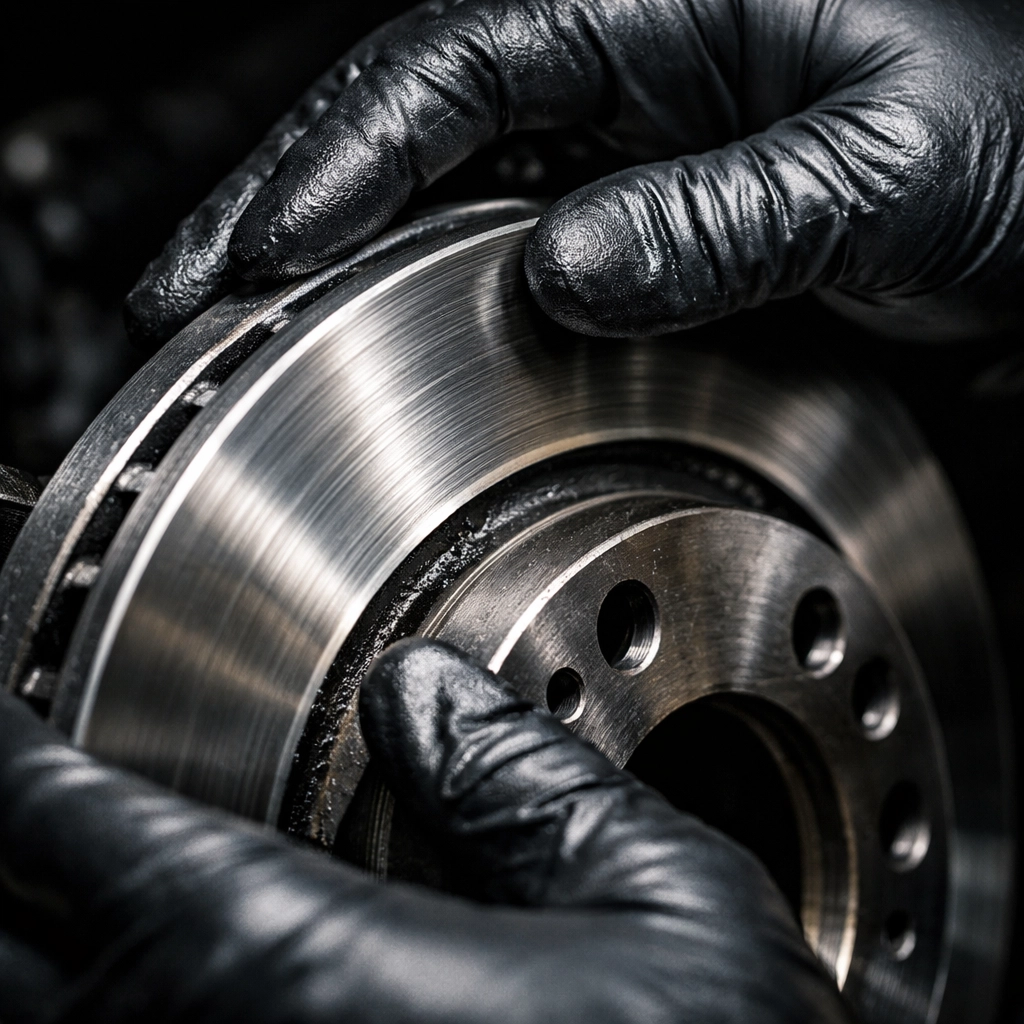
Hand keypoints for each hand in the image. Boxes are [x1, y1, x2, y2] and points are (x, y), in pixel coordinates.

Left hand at [0, 640, 848, 1022]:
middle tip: (34, 774)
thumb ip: (533, 783)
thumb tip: (432, 691)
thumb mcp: (668, 910)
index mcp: (295, 969)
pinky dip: (94, 998)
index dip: (4, 742)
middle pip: (0, 927)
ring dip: (34, 930)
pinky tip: (141, 966)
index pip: (56, 819)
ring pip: (35, 1020)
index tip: (3, 694)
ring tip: (68, 857)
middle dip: (4, 838)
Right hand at [125, 0, 1023, 348]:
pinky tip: (369, 334)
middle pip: (405, 128)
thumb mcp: (879, 165)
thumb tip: (564, 271)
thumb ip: (723, 219)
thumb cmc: (1011, 128)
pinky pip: (500, 242)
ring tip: (239, 329)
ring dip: (337, 260)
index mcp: (658, 5)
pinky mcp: (629, 209)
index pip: (449, 68)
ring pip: (438, 191)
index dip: (339, 163)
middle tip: (185, 300)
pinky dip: (424, 290)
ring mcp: (613, 141)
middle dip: (287, 213)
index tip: (257, 256)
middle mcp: (617, 64)